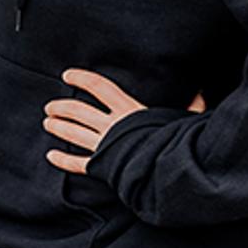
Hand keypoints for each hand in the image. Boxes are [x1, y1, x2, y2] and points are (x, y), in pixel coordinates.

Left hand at [43, 69, 203, 174]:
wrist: (167, 172)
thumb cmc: (176, 142)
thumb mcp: (184, 119)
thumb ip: (191, 105)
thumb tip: (200, 91)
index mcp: (129, 110)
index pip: (100, 88)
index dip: (82, 79)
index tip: (67, 75)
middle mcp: (112, 126)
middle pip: (79, 111)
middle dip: (62, 107)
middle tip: (50, 106)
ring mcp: (105, 147)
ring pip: (73, 134)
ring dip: (58, 127)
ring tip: (47, 123)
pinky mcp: (102, 167)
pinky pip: (77, 164)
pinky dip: (63, 160)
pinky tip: (51, 156)